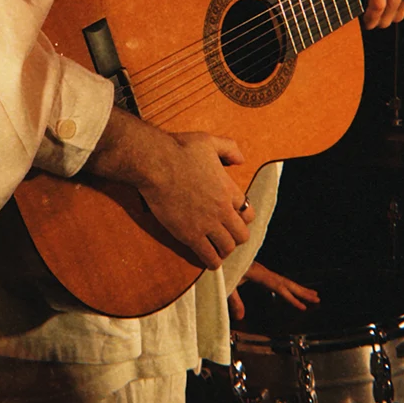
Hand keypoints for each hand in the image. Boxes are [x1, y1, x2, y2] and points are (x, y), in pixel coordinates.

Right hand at [136, 131, 252, 270]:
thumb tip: (240, 159)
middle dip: (235, 237)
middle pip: (242, 235)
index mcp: (229, 189)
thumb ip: (229, 148)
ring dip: (223, 250)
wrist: (154, 163)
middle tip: (225, 236)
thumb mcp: (209, 141)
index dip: (242, 218)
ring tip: (216, 248)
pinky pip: (209, 257)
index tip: (233, 218)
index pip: (249, 213)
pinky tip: (208, 260)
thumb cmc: (178, 150)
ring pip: (227, 248)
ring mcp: (207, 224)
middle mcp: (223, 209)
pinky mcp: (190, 235)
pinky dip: (211, 261)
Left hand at [230, 262, 319, 318]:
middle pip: (286, 282)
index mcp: (257, 273)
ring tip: (312, 295)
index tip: (303, 307)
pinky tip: (291, 291)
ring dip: (298, 288)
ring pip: (283, 280)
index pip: (278, 287)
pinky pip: (277, 280)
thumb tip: (240, 317)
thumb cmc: (222, 267)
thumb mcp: (226, 284)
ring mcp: (261, 270)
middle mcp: (262, 270)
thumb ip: (233, 300)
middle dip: (302, 291)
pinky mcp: (258, 271)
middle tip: (317, 298)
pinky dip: (287, 286)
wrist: (218, 253)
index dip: (291, 298)